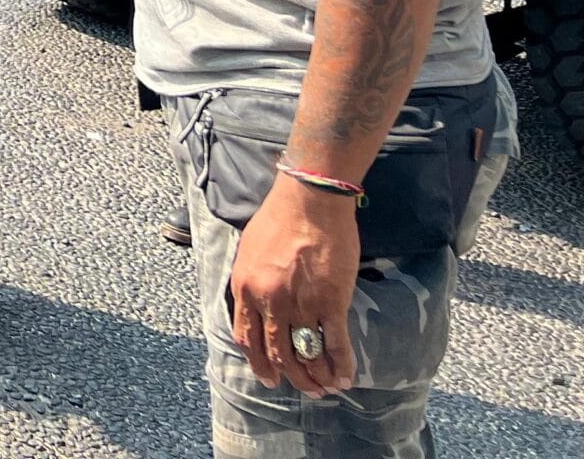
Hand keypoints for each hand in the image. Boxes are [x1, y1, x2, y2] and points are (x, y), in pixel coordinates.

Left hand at [229, 175, 358, 396]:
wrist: (308, 201)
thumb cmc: (278, 219)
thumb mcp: (249, 252)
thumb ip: (251, 282)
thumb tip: (255, 306)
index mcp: (245, 288)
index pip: (247, 338)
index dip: (259, 362)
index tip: (270, 377)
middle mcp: (269, 301)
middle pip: (277, 353)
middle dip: (291, 376)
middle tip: (304, 389)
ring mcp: (300, 304)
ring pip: (305, 354)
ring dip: (315, 377)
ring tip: (324, 388)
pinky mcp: (330, 302)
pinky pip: (334, 344)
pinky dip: (340, 365)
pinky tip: (345, 377)